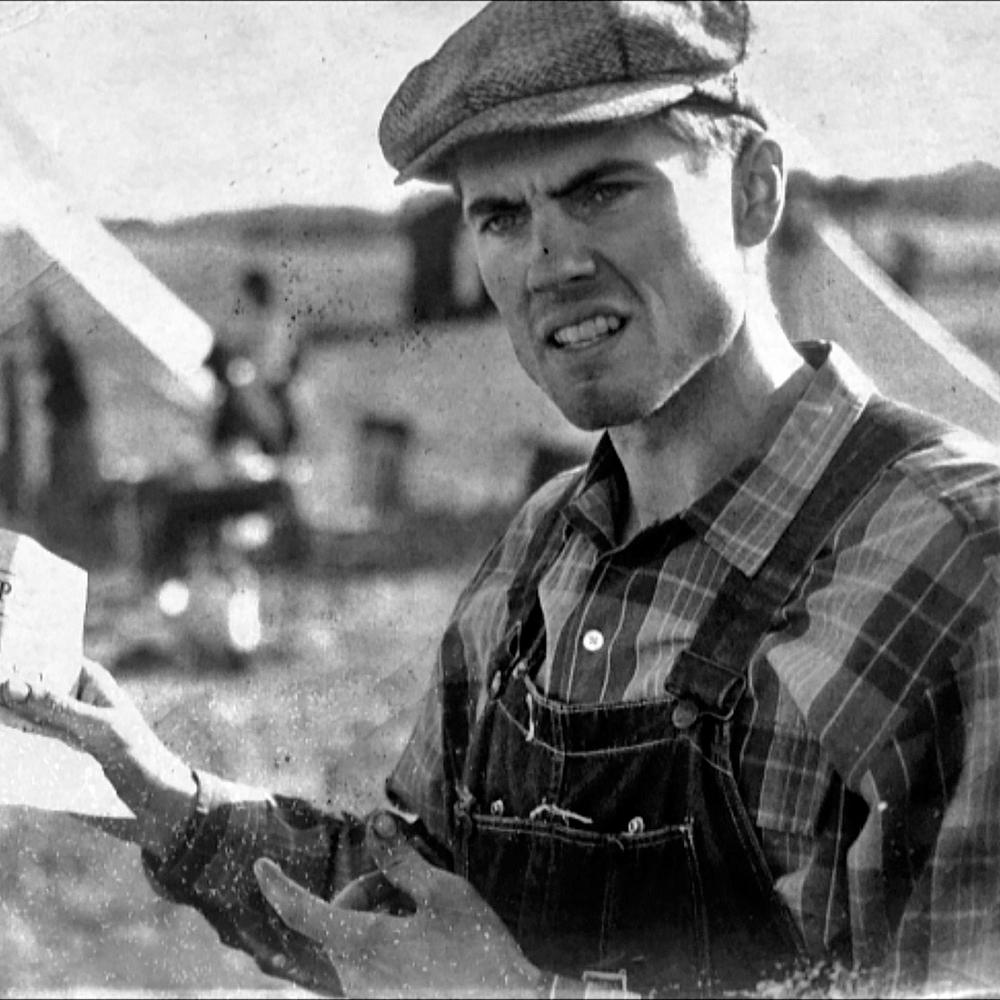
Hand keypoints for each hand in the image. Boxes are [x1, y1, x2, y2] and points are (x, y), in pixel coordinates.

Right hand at [0, 658, 195, 853]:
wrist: (154, 801)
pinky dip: (9, 748)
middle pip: (24, 691)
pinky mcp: (52, 757)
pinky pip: (22, 748)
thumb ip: (55, 708)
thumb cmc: (137, 754)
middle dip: (3, 697)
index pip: (44, 660)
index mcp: (87, 680)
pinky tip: (2, 751)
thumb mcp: (98, 728)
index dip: (16, 661)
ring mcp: (59, 729)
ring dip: (4, 724)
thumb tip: (11, 685)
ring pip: (19, 720)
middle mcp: (70, 700)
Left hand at [255, 810, 542, 998]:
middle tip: (410, 883)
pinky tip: (427, 940)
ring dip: (382, 916)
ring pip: (356, 941)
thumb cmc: (481, 951)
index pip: (305, 913)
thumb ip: (402, 860)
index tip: (261, 866)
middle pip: (340, 918)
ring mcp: (370, 998)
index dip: (279, 887)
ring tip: (426, 914)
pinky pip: (370, 966)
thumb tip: (374, 823)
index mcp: (365, 947)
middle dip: (369, 891)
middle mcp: (358, 980)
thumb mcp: (444, 893)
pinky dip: (388, 942)